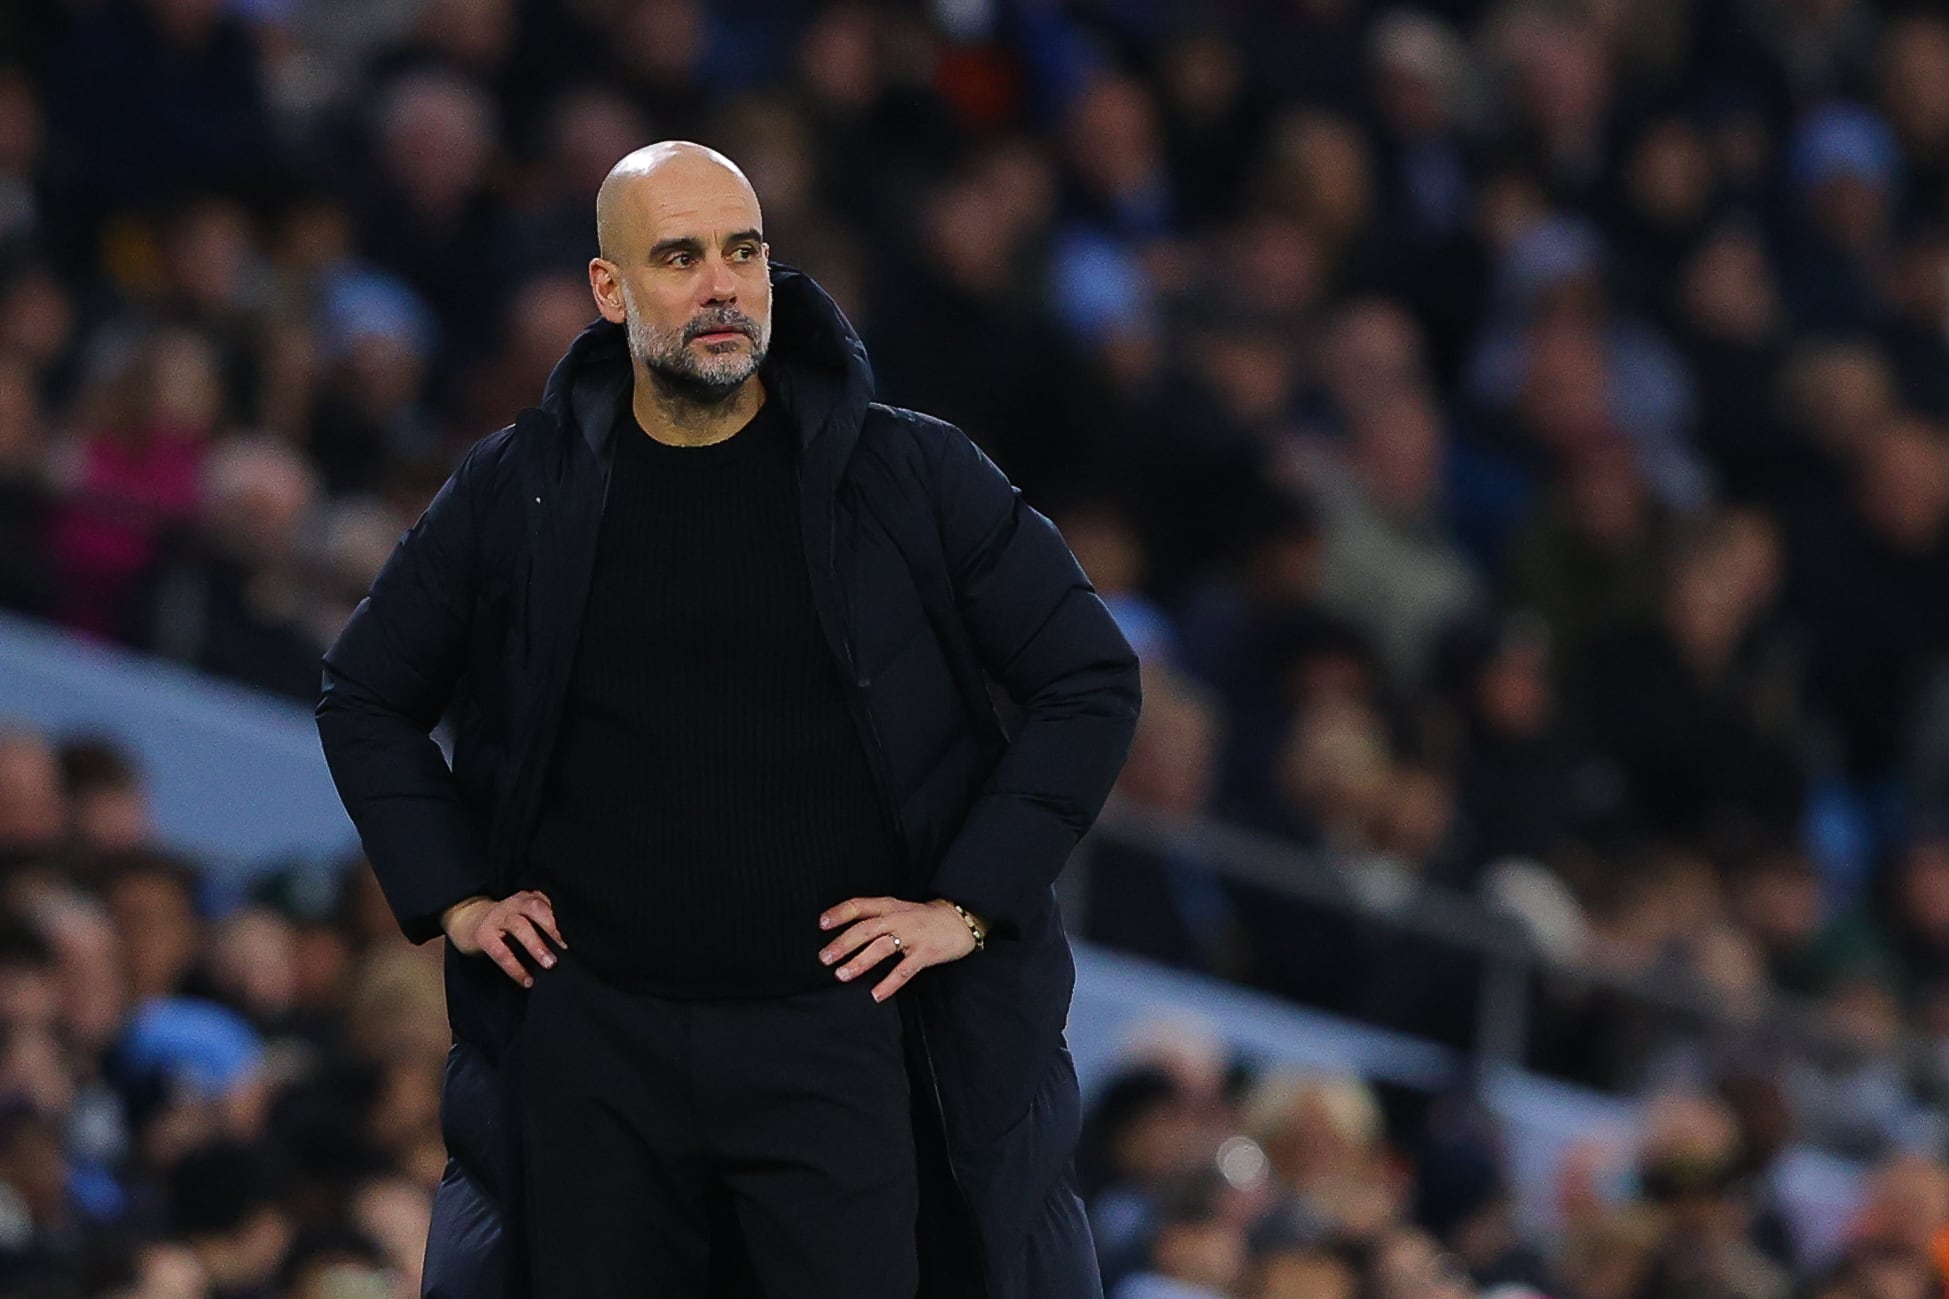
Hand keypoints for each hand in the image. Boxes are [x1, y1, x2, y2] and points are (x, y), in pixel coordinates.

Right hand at [442, 890, 564, 986]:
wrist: (467, 920)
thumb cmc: (507, 922)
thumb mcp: (526, 915)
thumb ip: (545, 920)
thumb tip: (574, 941)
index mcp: (528, 898)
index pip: (549, 903)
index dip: (564, 917)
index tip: (579, 933)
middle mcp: (513, 904)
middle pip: (535, 909)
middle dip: (553, 926)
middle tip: (567, 946)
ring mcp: (497, 918)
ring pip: (519, 927)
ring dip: (536, 945)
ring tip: (550, 963)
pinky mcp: (483, 936)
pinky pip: (501, 952)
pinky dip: (515, 968)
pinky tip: (527, 980)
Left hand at [818, 896, 976, 1001]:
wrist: (960, 920)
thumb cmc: (923, 918)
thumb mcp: (898, 909)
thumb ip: (875, 917)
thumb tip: (844, 932)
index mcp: (889, 906)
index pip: (859, 906)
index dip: (839, 913)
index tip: (821, 924)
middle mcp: (898, 918)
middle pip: (865, 929)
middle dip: (842, 943)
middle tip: (824, 958)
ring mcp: (912, 936)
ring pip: (881, 948)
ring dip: (859, 962)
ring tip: (842, 975)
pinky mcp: (925, 953)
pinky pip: (904, 970)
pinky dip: (889, 983)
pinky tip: (876, 994)